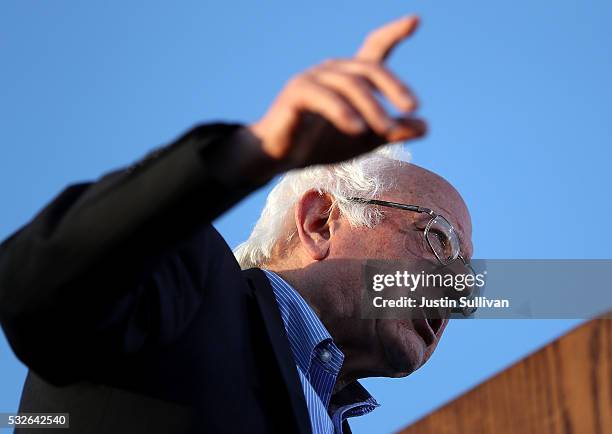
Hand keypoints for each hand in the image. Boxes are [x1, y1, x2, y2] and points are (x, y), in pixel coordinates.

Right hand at [249, 15, 426, 169]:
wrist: (279, 157)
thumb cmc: (320, 144)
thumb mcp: (364, 141)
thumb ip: (391, 131)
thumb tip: (426, 126)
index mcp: (348, 77)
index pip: (373, 49)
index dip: (393, 34)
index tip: (415, 21)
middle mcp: (332, 70)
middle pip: (369, 69)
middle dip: (394, 86)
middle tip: (413, 107)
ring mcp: (313, 78)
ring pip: (350, 85)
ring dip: (372, 107)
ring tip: (386, 131)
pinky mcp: (296, 92)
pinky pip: (325, 98)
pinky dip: (343, 113)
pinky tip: (358, 130)